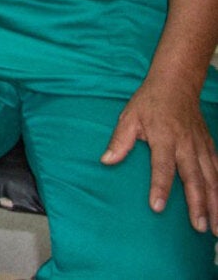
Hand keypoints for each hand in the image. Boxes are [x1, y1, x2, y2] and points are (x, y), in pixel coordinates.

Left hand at [102, 79, 217, 232]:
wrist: (176, 84)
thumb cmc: (149, 102)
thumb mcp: (129, 117)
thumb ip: (119, 140)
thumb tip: (106, 161)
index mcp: (164, 138)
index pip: (162, 166)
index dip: (159, 187)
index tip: (157, 207)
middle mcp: (186, 145)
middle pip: (193, 178)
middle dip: (198, 204)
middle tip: (200, 227)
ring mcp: (201, 147)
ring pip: (212, 179)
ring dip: (215, 204)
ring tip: (216, 228)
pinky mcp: (210, 147)